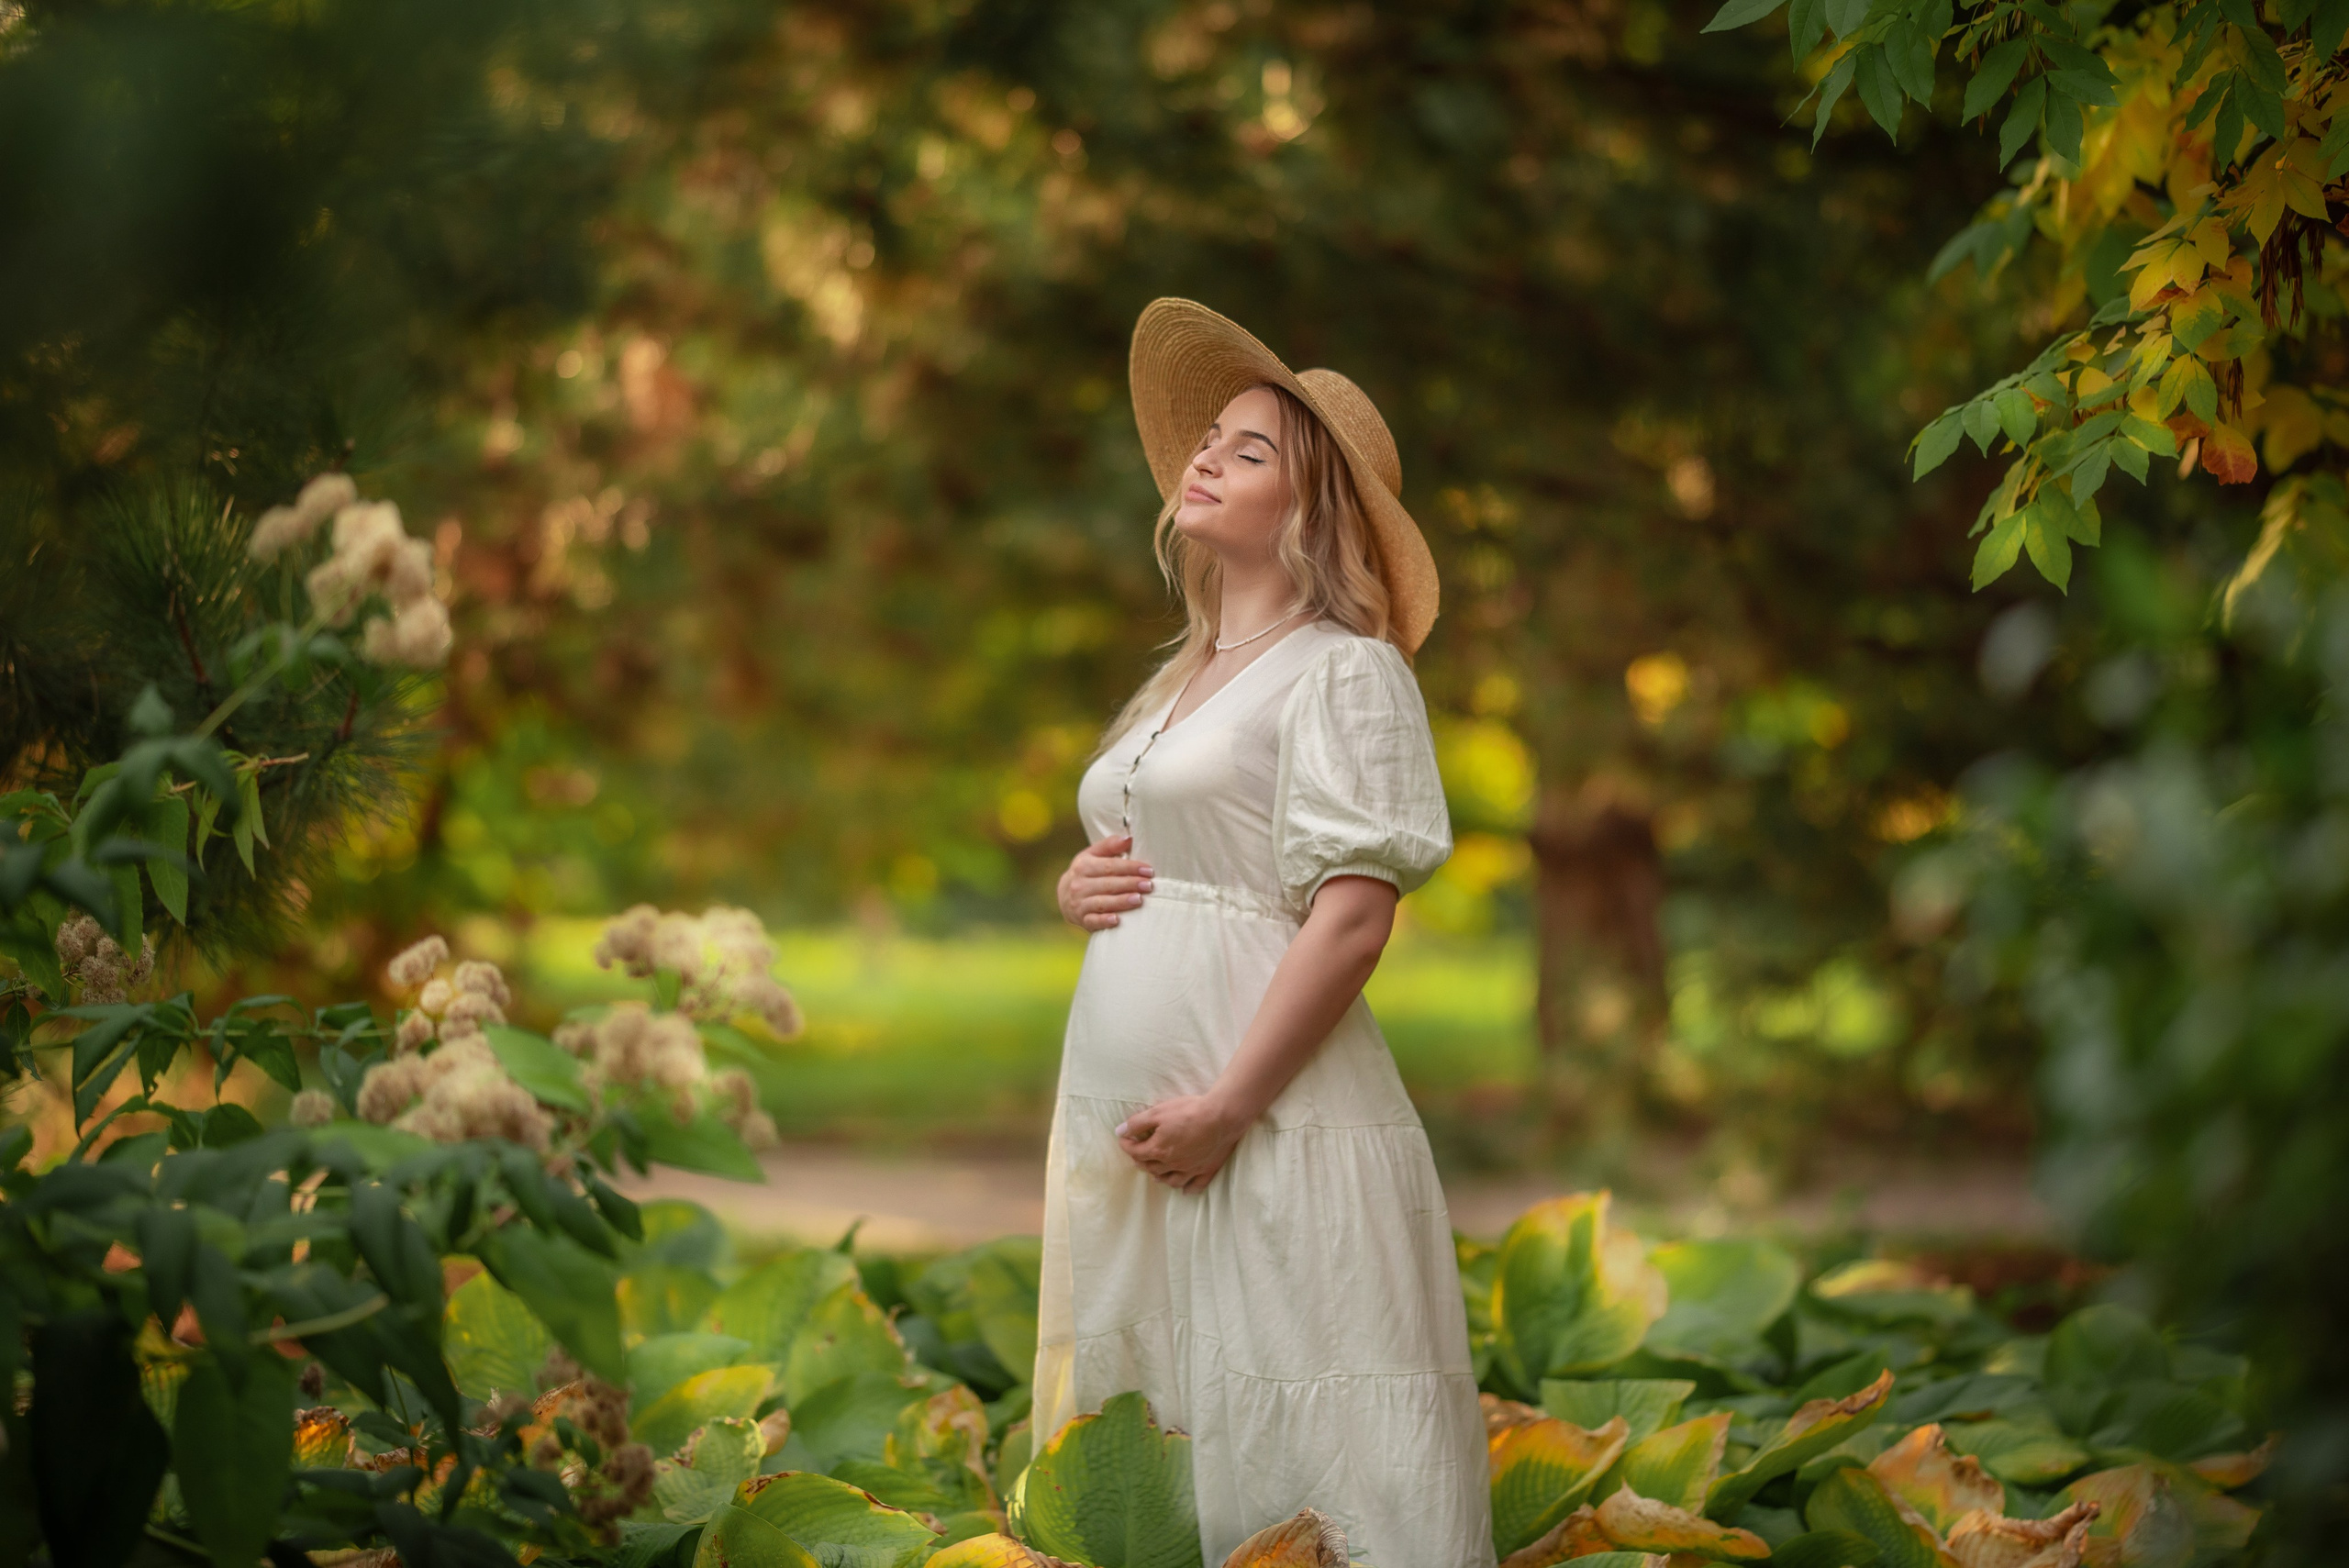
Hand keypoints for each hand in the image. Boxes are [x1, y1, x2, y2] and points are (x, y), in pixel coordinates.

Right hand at [1057, 832, 1152, 930]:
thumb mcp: (1093, 855)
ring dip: (1121, 901)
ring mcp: (1079, 903)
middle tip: (1149, 886)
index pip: (1109, 866)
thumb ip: (1110, 845)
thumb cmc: (1087, 872)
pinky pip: (1093, 921)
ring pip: (1102, 902)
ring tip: (1139, 900)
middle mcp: (1079, 884)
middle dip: (1130, 884)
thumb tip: (1128, 838)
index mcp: (1083, 865)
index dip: (1130, 867)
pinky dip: (1104, 921)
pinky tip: (1117, 920)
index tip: (1148, 870)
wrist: (1064, 895)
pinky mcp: (1082, 919)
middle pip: (1108, 884)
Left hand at [1116, 1094, 1247, 1193]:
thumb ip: (1137, 1123)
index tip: (1123, 1139)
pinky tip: (1185, 1190)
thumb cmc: (1189, 1111)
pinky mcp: (1207, 1170)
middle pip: (1152, 1167)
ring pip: (1171, 1180)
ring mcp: (1190, 1169)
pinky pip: (1195, 1185)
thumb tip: (1119, 1131)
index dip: (1126, 1145)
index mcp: (1158, 1150)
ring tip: (1156, 1174)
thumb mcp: (1158, 1112)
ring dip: (1161, 1177)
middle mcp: (1172, 1164)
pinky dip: (1187, 1189)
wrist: (1222, 1117)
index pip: (1136, 1152)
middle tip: (1137, 1156)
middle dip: (1141, 1161)